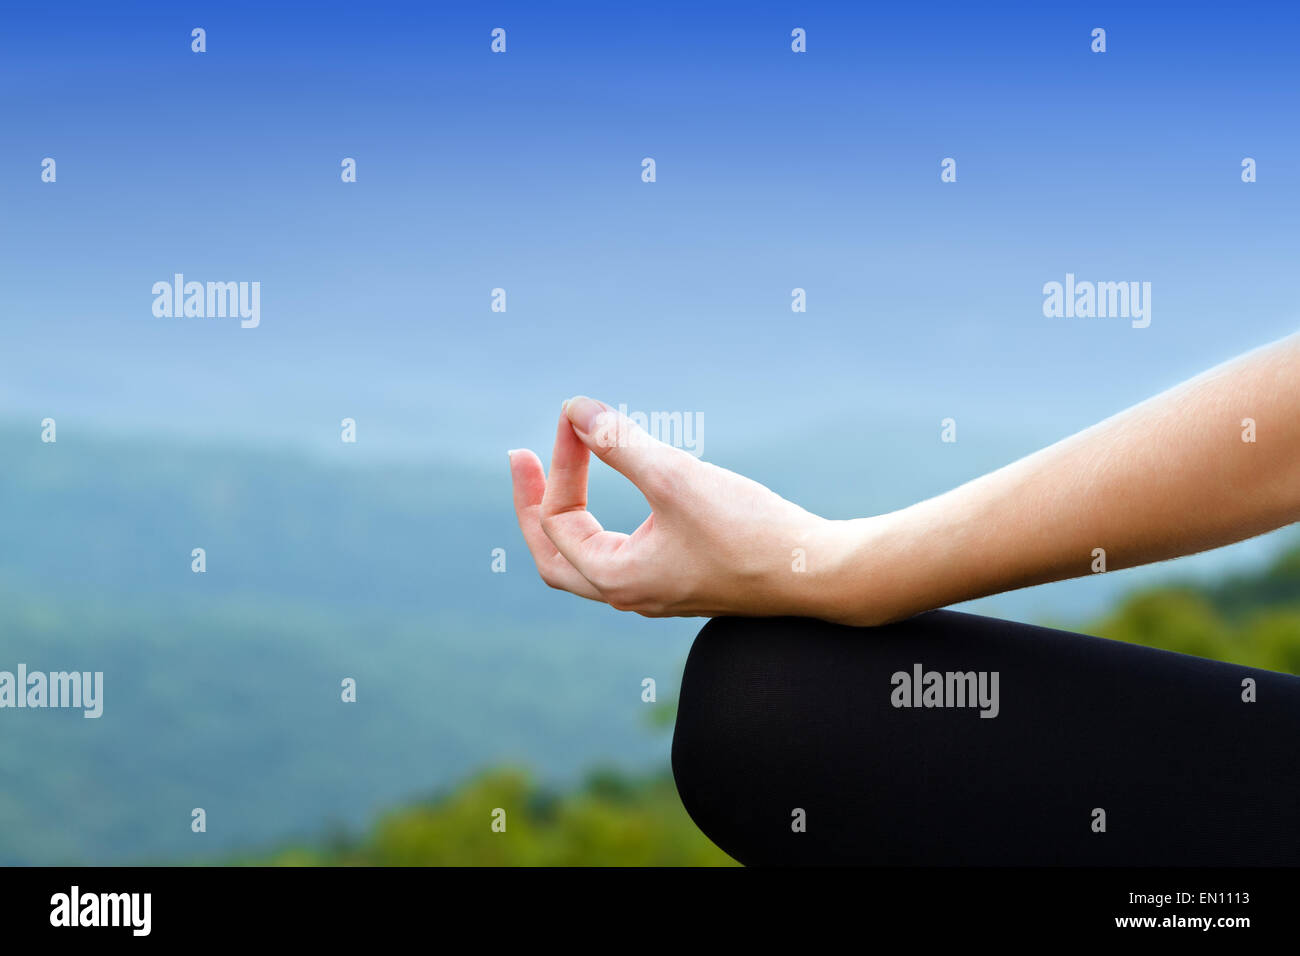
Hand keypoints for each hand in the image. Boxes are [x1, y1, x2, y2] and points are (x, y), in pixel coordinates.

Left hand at [509, 397, 847, 618]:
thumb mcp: (676, 478)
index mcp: (616, 578)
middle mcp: (630, 594)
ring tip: (564, 475)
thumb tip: (575, 408)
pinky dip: (605, 525)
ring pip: (588, 562)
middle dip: (534, 506)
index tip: (577, 416)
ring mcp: (657, 592)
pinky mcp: (685, 582)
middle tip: (524, 460)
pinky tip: (623, 497)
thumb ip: (621, 442)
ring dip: (569, 517)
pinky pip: (623, 558)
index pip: (559, 518)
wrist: (820, 574)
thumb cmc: (751, 532)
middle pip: (554, 557)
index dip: (561, 462)